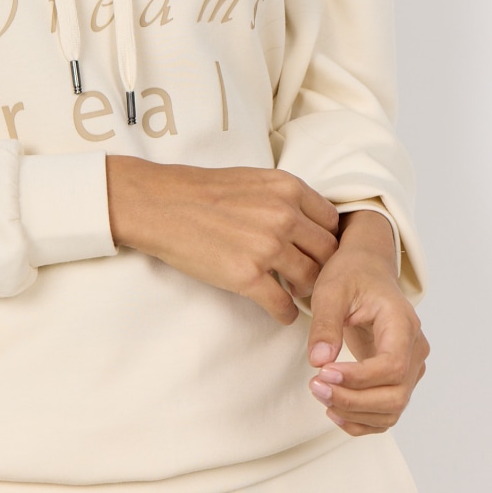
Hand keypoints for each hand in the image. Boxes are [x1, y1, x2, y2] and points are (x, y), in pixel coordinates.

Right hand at [103, 156, 339, 323]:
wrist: (160, 204)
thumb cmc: (200, 190)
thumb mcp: (252, 180)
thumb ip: (283, 198)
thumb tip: (305, 222)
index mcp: (288, 188)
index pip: (331, 221)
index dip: (327, 239)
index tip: (320, 251)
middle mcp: (284, 216)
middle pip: (328, 253)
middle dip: (324, 268)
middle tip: (314, 277)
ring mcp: (267, 247)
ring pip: (311, 279)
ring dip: (306, 291)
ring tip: (297, 294)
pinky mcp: (247, 276)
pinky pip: (282, 304)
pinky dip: (286, 312)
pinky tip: (281, 312)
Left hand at [305, 210, 428, 434]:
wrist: (367, 270)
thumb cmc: (352, 276)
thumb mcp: (331, 290)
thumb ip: (325, 324)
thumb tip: (319, 362)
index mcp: (402, 323)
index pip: (392, 365)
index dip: (358, 378)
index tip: (322, 374)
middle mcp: (414, 348)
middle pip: (396, 394)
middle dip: (353, 400)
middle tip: (315, 386)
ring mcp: (411, 366)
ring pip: (393, 409)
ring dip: (355, 413)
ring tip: (320, 395)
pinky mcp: (399, 378)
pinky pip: (386, 412)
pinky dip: (362, 420)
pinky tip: (334, 410)